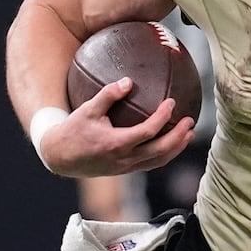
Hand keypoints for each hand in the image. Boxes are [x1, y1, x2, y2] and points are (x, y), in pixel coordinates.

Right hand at [41, 82, 194, 176]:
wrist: (61, 157)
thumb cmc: (73, 130)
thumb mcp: (88, 109)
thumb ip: (108, 94)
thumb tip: (128, 80)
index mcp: (116, 143)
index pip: (147, 131)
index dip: (163, 118)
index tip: (172, 103)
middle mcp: (124, 159)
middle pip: (160, 151)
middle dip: (178, 137)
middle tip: (190, 121)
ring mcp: (125, 167)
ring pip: (158, 161)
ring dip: (176, 148)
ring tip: (189, 134)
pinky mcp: (124, 170)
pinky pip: (150, 164)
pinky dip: (164, 155)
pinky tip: (171, 143)